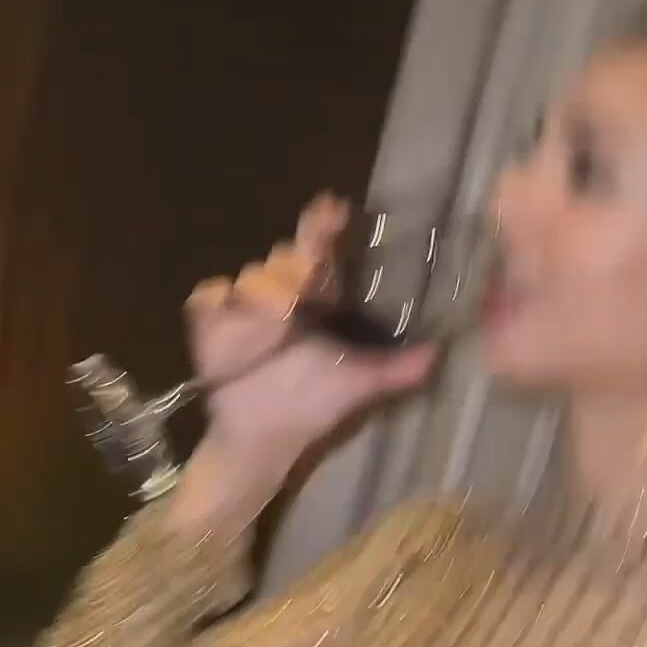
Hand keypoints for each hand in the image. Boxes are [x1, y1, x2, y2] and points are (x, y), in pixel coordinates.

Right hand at [183, 195, 434, 500]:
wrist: (260, 438)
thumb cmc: (310, 406)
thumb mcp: (356, 386)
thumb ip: (394, 369)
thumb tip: (437, 354)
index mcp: (317, 300)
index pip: (323, 253)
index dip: (325, 229)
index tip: (335, 208)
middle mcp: (280, 294)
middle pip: (286, 259)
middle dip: (295, 267)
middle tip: (304, 286)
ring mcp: (243, 306)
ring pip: (252, 276)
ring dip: (263, 293)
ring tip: (276, 318)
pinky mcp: (210, 322)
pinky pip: (209, 299)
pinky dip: (217, 305)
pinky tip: (227, 316)